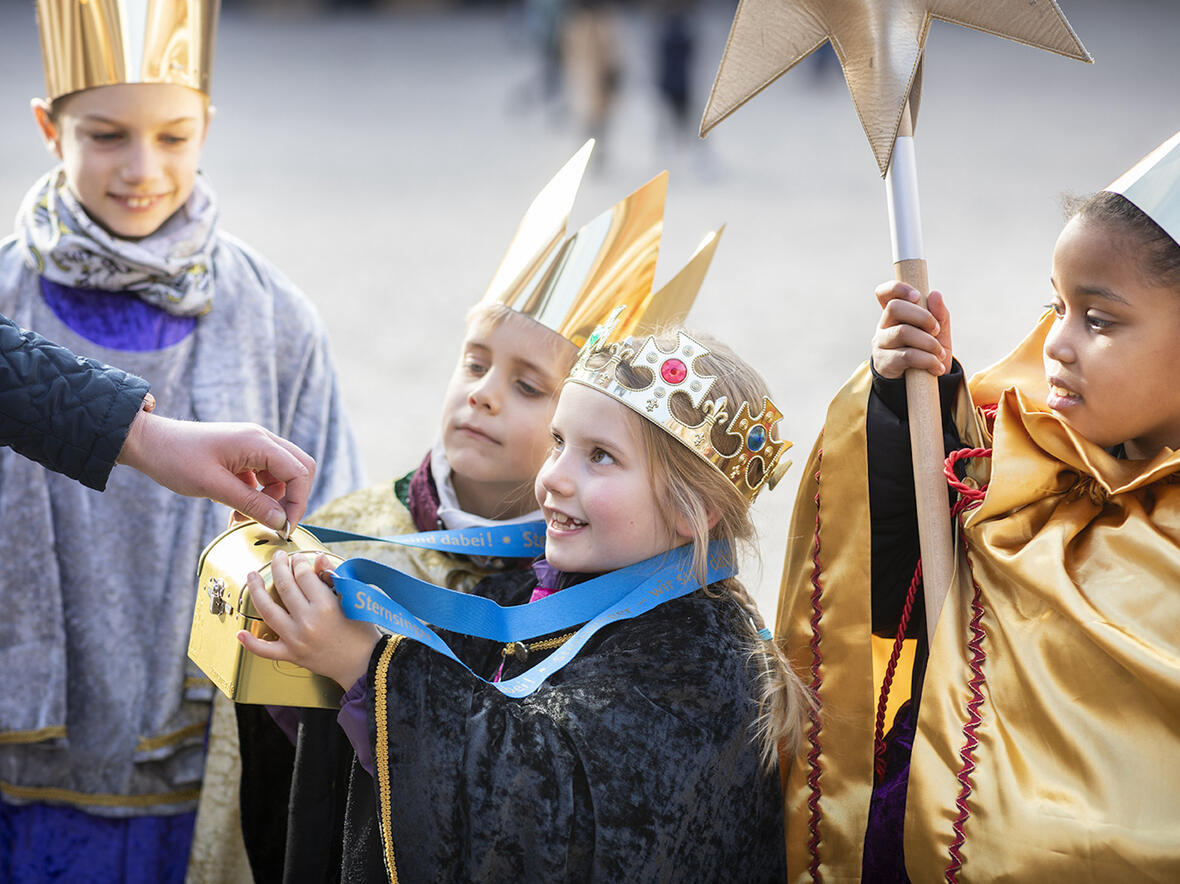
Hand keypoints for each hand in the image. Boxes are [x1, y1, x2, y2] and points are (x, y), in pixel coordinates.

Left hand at [117, 410, 315, 529]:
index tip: (283, 527)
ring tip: (246, 519)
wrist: (148, 443)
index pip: (298, 472)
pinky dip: (258, 495)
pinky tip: (238, 510)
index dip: (297, 502)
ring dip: (272, 500)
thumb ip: (251, 504)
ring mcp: (253, 446)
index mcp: (258, 442)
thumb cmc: (176, 459)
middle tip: (276, 523)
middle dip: (292, 499)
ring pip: (282, 475)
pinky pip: (264, 476)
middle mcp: (261, 440)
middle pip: (299, 469)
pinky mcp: (243, 454)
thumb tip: (281, 522)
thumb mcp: (214, 487)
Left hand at [237, 551, 380, 689]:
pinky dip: (251, 643)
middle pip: (285, 586)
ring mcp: (296, 639)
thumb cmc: (362, 630)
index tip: (298, 557)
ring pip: (268, 611)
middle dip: (278, 567)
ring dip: (256, 591)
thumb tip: (317, 558)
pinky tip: (241, 632)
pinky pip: (265, 650)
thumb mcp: (352, 599)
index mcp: (325, 606)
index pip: (304, 575)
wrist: (364, 663)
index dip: (299, 562)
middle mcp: (308, 621)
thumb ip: (333, 576)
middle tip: (276, 558)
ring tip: (251, 577)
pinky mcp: (292, 655)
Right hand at [871, 281, 952, 378]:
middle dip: (922, 316)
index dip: (897, 288)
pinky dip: (927, 360)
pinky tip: (936, 367)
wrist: (924, 385)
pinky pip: (907, 355)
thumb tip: (935, 294)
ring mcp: (881, 344)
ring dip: (928, 342)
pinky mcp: (885, 363)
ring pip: (903, 332)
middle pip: (895, 307)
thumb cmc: (928, 352)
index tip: (917, 296)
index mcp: (896, 315)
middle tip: (935, 329)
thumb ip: (939, 314)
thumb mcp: (938, 333)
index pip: (885, 293)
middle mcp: (884, 326)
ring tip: (940, 353)